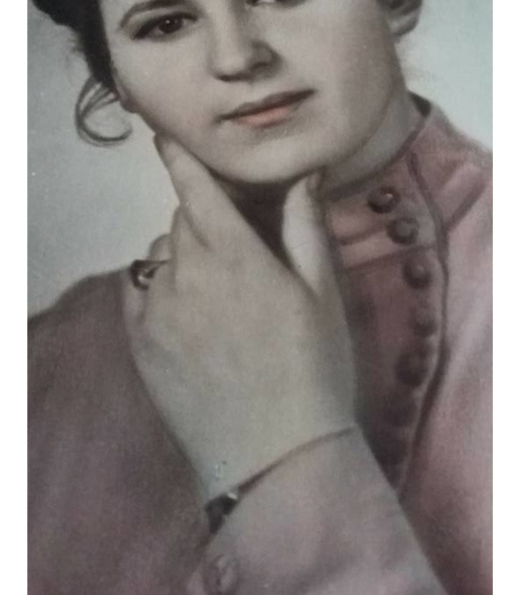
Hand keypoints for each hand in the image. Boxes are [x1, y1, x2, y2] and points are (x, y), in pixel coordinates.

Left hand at [124, 140, 355, 500]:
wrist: (276, 457)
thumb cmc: (312, 370)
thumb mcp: (322, 295)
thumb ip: (304, 228)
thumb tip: (303, 175)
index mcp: (235, 257)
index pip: (196, 190)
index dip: (180, 159)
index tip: (165, 138)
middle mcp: (187, 275)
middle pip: (183, 221)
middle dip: (204, 219)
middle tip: (237, 250)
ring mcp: (156, 312)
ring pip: (160, 256)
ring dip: (183, 256)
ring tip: (216, 293)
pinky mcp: (140, 345)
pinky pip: (139, 293)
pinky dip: (159, 288)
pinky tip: (188, 314)